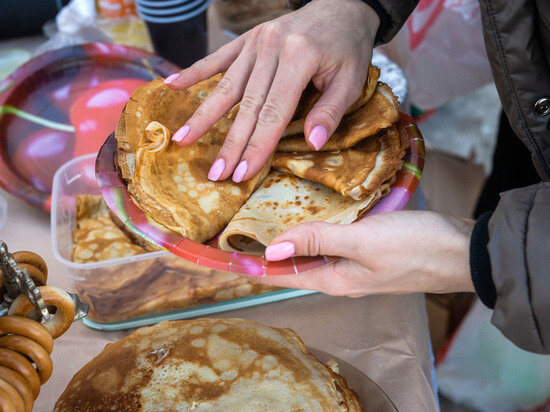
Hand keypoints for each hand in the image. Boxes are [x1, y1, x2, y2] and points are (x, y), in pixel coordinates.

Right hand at [164, 0, 378, 181]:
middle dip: (229, 143)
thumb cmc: (347, 47)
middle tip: (214, 172)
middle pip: (246, 106)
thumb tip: (312, 143)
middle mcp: (271, 48)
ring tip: (182, 139)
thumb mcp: (351, 80)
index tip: (241, 173)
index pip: (273, 113)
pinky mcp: (248, 39)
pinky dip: (194, 72)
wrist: (342, 6)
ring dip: (204, 116)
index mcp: (299, 58)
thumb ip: (331, 111)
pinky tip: (172, 86)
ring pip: (226, 86)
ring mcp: (256, 42)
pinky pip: (218, 58)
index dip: (256, 146)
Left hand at [251, 211, 474, 296]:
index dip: (249, 266)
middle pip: (291, 265)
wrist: (461, 251)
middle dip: (262, 254)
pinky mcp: (367, 251)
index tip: (221, 259)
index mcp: (332, 278)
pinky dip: (311, 233)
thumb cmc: (413, 246)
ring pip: (309, 254)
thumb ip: (317, 241)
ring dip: (285, 242)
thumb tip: (271, 248)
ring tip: (260, 226)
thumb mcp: (362, 241)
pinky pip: (329, 244)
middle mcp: (338, 275)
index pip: (279, 274)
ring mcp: (353, 264)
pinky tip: (306, 219)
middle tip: (234, 235)